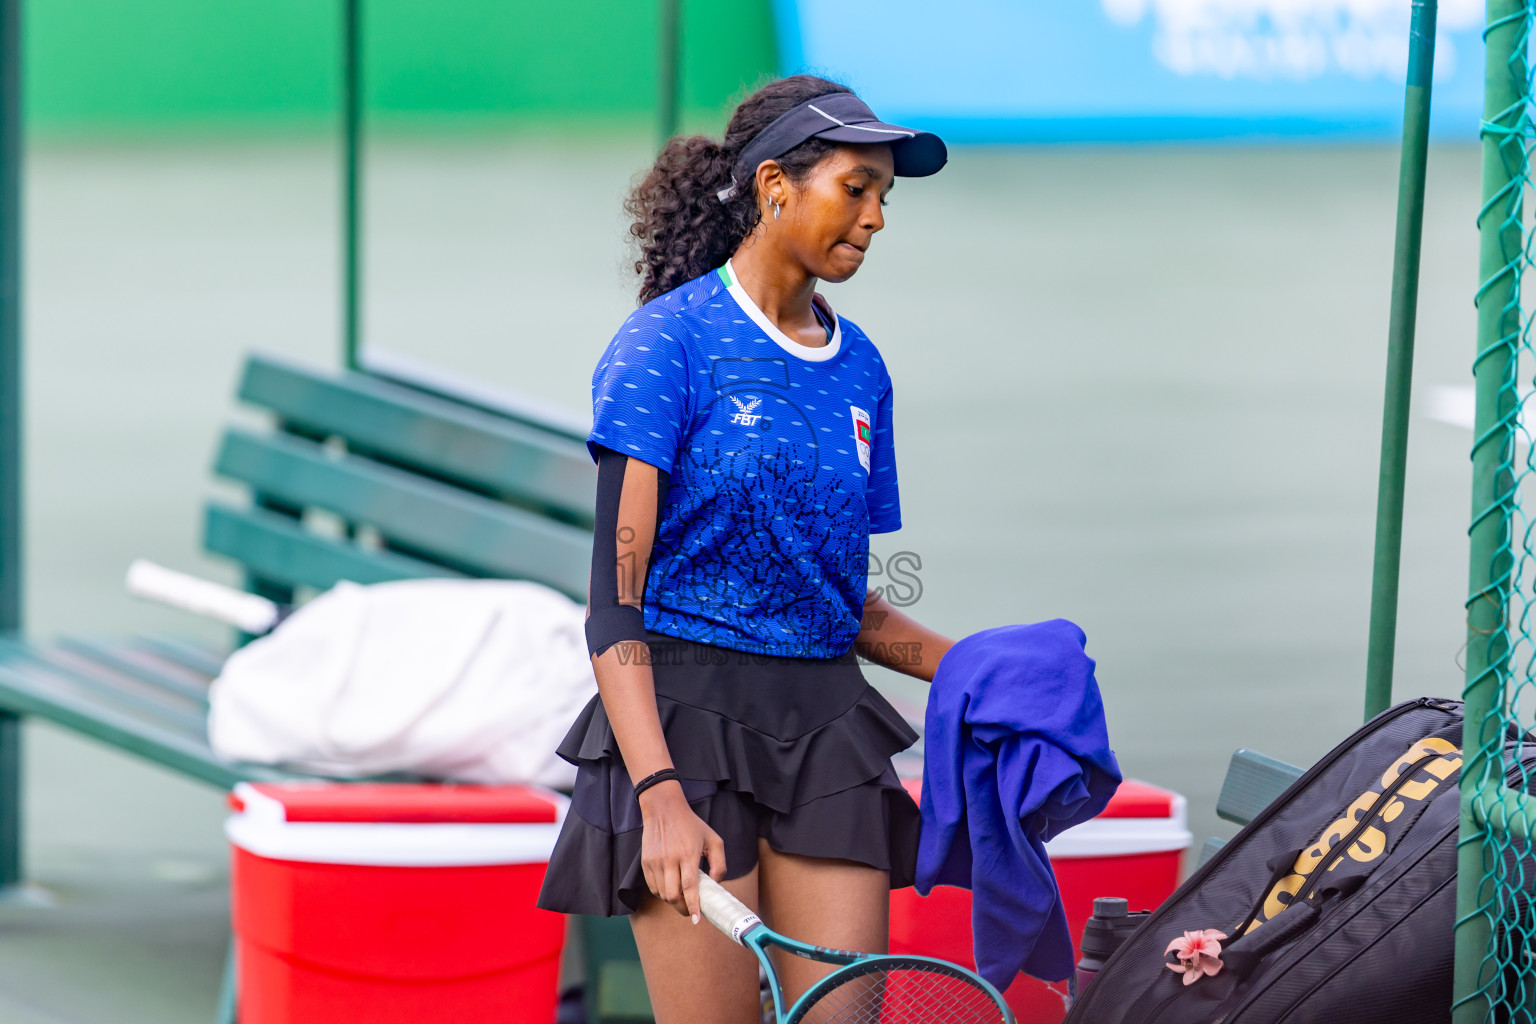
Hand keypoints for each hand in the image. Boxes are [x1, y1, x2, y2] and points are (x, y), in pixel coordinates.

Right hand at [638, 780, 725, 920]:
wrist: (663, 809)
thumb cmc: (691, 825)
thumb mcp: (714, 839)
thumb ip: (720, 863)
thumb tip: (716, 884)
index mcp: (688, 854)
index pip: (689, 887)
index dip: (693, 906)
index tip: (697, 919)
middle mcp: (670, 859)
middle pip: (673, 895)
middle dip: (683, 908)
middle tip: (691, 910)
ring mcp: (655, 862)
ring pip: (662, 894)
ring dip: (672, 901)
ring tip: (682, 896)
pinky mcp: (645, 862)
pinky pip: (653, 887)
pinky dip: (662, 893)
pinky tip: (671, 888)